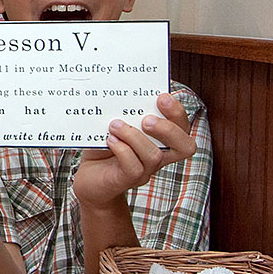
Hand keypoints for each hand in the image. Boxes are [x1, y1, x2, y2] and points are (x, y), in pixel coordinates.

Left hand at [74, 92, 196, 209]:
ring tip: (115, 125)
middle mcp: (158, 156)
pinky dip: (122, 150)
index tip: (162, 96)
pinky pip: (134, 167)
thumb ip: (120, 112)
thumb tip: (119, 93)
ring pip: (154, 155)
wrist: (88, 178)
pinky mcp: (126, 180)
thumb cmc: (102, 148)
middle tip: (146, 118)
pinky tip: (110, 140)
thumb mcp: (112, 125)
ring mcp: (144, 170)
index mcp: (159, 139)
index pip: (182, 128)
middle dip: (168, 128)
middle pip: (185, 146)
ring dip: (134, 136)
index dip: (177, 112)